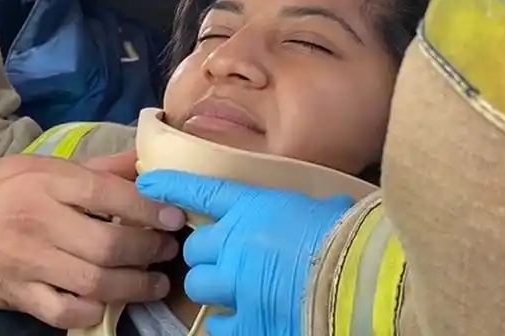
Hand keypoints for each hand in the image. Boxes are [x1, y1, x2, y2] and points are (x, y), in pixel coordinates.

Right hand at [0, 154, 186, 327]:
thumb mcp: (40, 165)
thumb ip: (95, 167)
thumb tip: (143, 162)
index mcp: (48, 182)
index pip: (109, 196)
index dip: (149, 208)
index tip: (174, 216)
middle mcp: (41, 222)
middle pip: (109, 245)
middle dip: (148, 251)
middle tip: (166, 251)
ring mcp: (29, 262)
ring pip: (94, 282)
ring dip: (133, 286)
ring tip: (153, 282)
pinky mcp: (18, 294)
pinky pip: (63, 312)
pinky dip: (91, 311)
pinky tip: (108, 303)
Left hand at [137, 171, 353, 335]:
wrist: (359, 277)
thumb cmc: (345, 234)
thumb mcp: (316, 206)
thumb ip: (293, 208)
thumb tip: (318, 207)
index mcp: (252, 207)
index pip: (199, 192)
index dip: (169, 187)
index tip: (146, 182)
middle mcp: (235, 243)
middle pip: (195, 249)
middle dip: (205, 254)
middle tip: (224, 258)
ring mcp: (237, 284)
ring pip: (199, 286)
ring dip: (212, 287)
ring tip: (232, 289)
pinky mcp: (249, 320)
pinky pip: (220, 324)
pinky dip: (228, 321)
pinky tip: (239, 318)